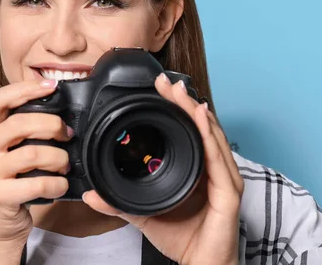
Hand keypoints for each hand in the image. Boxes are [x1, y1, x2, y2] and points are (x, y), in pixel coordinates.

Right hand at [0, 79, 72, 262]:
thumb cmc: (10, 186)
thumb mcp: (10, 155)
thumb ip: (24, 134)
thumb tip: (59, 114)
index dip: (25, 89)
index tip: (51, 85)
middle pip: (19, 123)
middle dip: (52, 125)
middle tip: (67, 134)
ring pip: (32, 153)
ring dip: (58, 158)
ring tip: (65, 165)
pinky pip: (37, 183)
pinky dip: (57, 184)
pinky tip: (61, 186)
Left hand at [82, 73, 243, 264]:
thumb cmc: (181, 237)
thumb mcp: (143, 213)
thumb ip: (118, 202)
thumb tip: (91, 194)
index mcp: (195, 168)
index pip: (187, 130)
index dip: (175, 108)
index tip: (158, 89)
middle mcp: (212, 169)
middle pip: (200, 127)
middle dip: (184, 102)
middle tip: (166, 82)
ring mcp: (224, 179)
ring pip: (212, 137)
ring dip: (197, 112)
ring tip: (182, 93)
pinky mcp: (230, 194)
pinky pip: (220, 161)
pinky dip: (210, 138)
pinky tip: (202, 120)